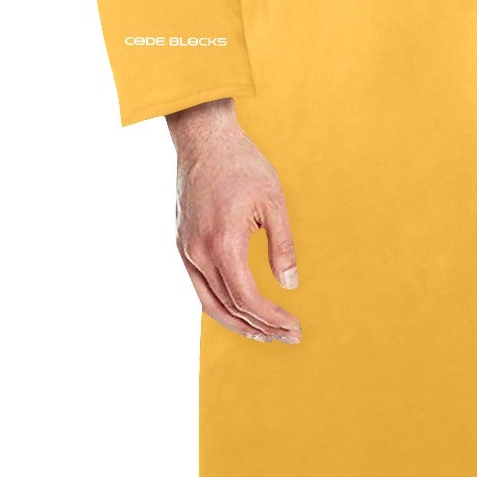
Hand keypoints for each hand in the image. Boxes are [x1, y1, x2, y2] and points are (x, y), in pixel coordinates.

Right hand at [166, 99, 300, 342]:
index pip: (247, 298)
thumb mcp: (273, 202)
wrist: (204, 139)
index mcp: (223, 243)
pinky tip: (238, 309)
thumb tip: (290, 284)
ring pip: (208, 302)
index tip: (295, 328)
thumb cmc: (243, 165)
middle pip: (228, 307)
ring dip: (237, 323)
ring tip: (264, 334)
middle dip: (259, 328)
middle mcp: (198, 252)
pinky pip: (198, 285)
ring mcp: (185, 249)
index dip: (272, 318)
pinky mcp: (181, 243)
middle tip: (288, 337)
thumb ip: (282, 246)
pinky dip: (218, 304)